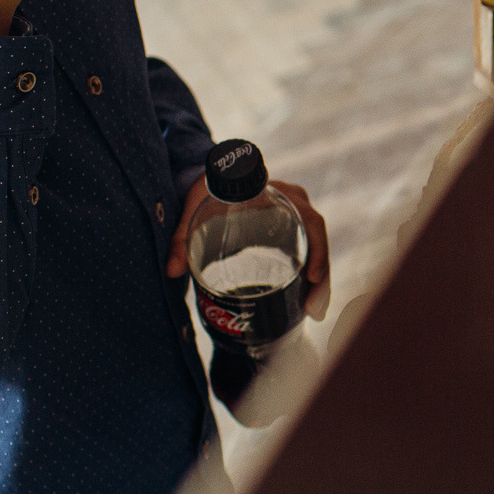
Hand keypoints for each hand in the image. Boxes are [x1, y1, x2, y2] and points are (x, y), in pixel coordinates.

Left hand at [166, 175, 331, 318]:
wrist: (210, 180)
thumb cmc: (207, 190)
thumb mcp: (196, 207)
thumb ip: (182, 238)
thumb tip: (173, 271)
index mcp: (278, 193)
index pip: (309, 219)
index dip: (316, 248)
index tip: (310, 278)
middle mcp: (293, 203)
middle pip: (317, 240)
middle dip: (321, 277)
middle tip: (314, 310)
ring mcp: (295, 218)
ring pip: (316, 250)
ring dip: (319, 283)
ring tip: (314, 313)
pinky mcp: (290, 232)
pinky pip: (309, 254)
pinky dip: (311, 279)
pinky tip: (309, 304)